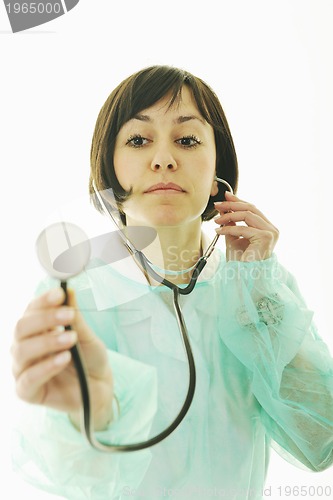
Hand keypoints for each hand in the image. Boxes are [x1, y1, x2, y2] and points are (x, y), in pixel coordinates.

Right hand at [12, 287, 113, 430]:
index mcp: (36, 329)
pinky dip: (46, 367)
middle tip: (69, 315)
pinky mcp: (26, 391)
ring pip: (21, 351)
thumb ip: (75, 318)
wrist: (99, 388)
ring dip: (47, 341)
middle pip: (21, 327)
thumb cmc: (89, 359)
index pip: (32, 310)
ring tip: (70, 339)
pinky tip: (64, 359)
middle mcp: (24, 346)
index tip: (60, 294)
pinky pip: (28, 378)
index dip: (43, 301)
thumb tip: (68, 290)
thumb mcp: (86, 336)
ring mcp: (23, 369)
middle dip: (45, 318)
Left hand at [214, 192, 278, 261]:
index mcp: (267, 228)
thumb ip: (232, 224)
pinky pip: (243, 228)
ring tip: (216, 220)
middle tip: (217, 205)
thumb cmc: (241, 261)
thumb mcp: (234, 238)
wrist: (245, 277)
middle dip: (232, 205)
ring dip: (229, 216)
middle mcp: (272, 229)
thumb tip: (225, 209)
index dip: (238, 201)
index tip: (225, 196)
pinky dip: (229, 229)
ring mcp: (270, 233)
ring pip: (247, 215)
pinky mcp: (265, 238)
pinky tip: (218, 231)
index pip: (253, 209)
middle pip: (251, 209)